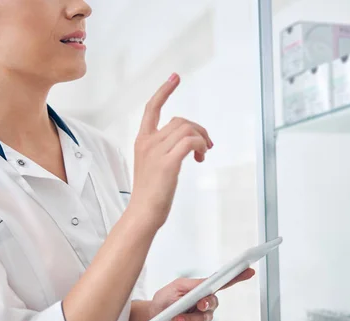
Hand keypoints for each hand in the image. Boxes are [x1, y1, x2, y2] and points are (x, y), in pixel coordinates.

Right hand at [128, 73, 212, 231]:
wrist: (143, 213)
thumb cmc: (150, 194)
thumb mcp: (154, 166)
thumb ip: (165, 151)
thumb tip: (188, 144)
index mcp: (142, 141)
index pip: (151, 108)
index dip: (164, 91)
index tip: (175, 77)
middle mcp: (148, 142)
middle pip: (179, 120)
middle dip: (198, 129)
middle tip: (207, 146)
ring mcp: (157, 152)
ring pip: (187, 129)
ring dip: (202, 138)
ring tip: (203, 154)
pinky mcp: (168, 163)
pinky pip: (190, 141)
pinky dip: (200, 145)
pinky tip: (201, 157)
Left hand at [148, 268, 254, 320]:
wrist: (153, 318)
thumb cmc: (165, 299)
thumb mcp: (176, 287)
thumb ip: (192, 286)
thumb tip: (207, 284)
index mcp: (204, 290)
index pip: (225, 283)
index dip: (238, 277)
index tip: (249, 271)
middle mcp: (207, 305)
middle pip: (213, 304)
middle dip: (205, 305)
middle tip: (198, 304)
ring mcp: (203, 320)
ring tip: (172, 320)